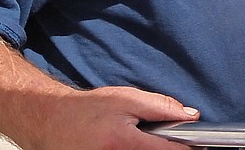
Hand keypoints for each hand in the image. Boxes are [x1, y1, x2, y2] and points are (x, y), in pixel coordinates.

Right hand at [24, 85, 198, 149]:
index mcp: (122, 142)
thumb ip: (161, 107)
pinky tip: (128, 146)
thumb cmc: (88, 109)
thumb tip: (191, 116)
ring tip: (138, 140)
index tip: (193, 143)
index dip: (185, 147)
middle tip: (158, 138)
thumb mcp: (127, 99)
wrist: (51, 121)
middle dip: (164, 149)